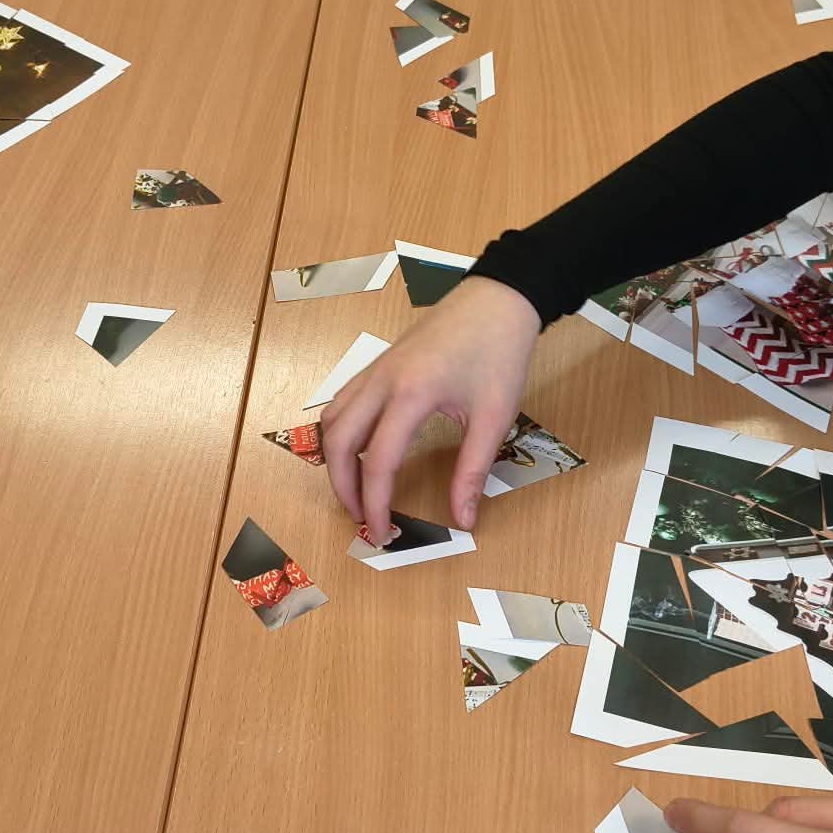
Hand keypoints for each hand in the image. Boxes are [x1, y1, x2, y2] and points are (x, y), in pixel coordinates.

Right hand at [322, 276, 540, 544]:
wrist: (499, 298)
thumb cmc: (500, 353)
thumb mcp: (494, 417)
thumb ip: (473, 471)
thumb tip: (463, 519)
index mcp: (410, 394)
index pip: (378, 462)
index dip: (377, 505)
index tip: (384, 534)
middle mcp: (381, 381)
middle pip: (338, 443)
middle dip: (343, 487)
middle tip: (363, 518)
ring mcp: (375, 369)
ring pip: (332, 420)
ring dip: (335, 460)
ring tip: (356, 489)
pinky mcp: (378, 363)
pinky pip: (343, 401)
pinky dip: (340, 432)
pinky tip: (359, 449)